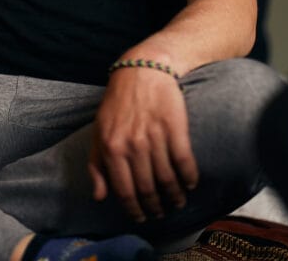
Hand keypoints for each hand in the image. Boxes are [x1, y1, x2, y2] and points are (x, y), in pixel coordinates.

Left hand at [88, 67, 197, 222]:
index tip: (141, 218)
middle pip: (147, 189)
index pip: (124, 191)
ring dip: (174, 197)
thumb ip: (97, 165)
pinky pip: (184, 162)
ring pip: (167, 179)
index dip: (134, 210)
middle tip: (161, 213)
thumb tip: (99, 197)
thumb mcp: (99, 131)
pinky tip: (190, 183)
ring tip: (177, 202)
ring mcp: (155, 136)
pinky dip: (189, 178)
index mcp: (112, 147)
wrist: (143, 69)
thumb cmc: (119, 103)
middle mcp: (133, 145)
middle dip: (155, 207)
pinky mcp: (175, 127)